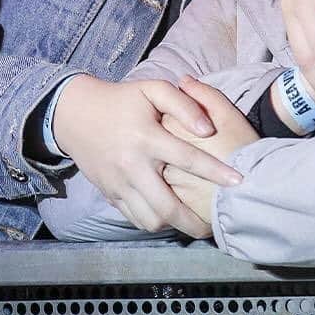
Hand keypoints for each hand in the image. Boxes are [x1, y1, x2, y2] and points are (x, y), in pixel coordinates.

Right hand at [51, 75, 241, 238]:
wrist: (76, 115)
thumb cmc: (123, 100)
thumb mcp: (153, 89)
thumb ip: (183, 104)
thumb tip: (207, 129)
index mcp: (147, 138)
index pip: (188, 159)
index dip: (216, 171)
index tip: (239, 181)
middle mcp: (133, 166)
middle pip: (167, 206)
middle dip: (194, 221)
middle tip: (215, 226)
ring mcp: (119, 185)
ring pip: (150, 220)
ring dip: (173, 225)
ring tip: (192, 221)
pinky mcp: (110, 195)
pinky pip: (134, 219)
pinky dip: (153, 222)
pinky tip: (168, 216)